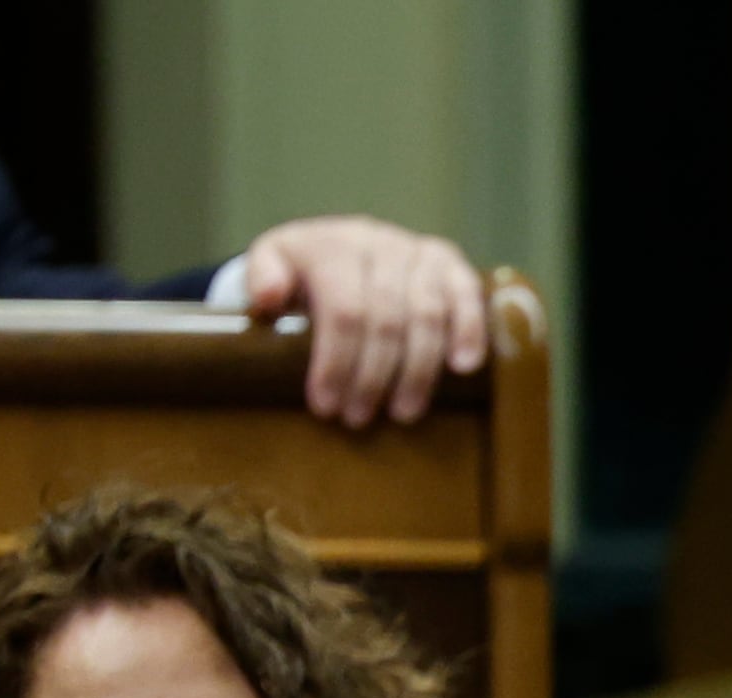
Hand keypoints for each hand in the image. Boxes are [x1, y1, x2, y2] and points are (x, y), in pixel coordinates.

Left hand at [242, 215, 488, 427]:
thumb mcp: (271, 264)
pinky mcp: (450, 263)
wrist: (341, 244)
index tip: (326, 407)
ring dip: (418, 372)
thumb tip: (265, 298)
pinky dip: (469, 332)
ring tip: (402, 413)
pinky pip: (467, 296)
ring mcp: (419, 252)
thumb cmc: (303, 271)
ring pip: (427, 315)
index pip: (343, 311)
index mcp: (333, 246)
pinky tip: (463, 369)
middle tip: (358, 418)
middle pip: (386, 320)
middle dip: (373, 377)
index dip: (337, 363)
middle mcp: (380, 243)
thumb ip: (262, 275)